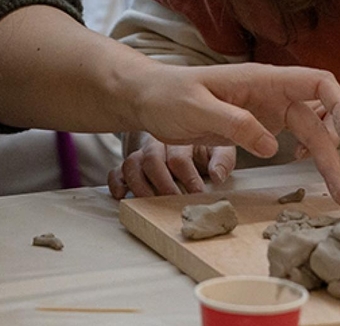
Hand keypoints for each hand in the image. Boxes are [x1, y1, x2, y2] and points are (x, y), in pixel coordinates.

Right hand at [108, 136, 235, 198]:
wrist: (187, 135)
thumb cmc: (204, 147)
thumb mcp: (219, 148)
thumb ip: (222, 160)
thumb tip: (217, 176)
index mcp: (180, 139)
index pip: (179, 157)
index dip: (188, 177)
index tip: (197, 193)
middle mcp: (157, 144)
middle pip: (152, 159)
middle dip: (163, 184)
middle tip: (174, 201)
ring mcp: (142, 154)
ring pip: (132, 164)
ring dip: (140, 186)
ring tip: (150, 203)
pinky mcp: (131, 166)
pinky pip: (117, 171)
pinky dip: (117, 183)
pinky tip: (122, 195)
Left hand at [130, 62, 339, 207]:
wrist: (149, 98)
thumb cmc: (168, 95)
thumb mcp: (197, 108)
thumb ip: (234, 123)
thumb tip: (273, 146)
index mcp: (263, 79)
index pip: (318, 82)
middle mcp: (273, 92)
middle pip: (320, 121)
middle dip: (335, 157)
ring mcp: (268, 108)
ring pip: (310, 133)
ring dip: (326, 160)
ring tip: (337, 193)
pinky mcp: (259, 124)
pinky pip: (294, 137)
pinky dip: (306, 153)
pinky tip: (299, 165)